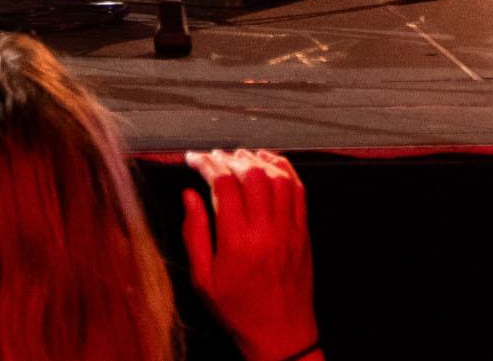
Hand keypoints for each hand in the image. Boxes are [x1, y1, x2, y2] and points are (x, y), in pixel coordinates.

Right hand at [180, 149, 317, 360]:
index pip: (223, 184)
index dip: (205, 163)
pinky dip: (284, 169)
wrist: (281, 336)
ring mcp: (289, 230)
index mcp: (238, 243)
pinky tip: (270, 163)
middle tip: (213, 157)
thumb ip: (194, 234)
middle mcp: (266, 231)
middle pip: (251, 173)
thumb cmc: (240, 312)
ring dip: (256, 159)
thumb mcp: (204, 280)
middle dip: (228, 157)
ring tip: (238, 157)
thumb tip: (189, 196)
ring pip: (277, 176)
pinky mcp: (303, 232)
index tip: (193, 159)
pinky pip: (298, 190)